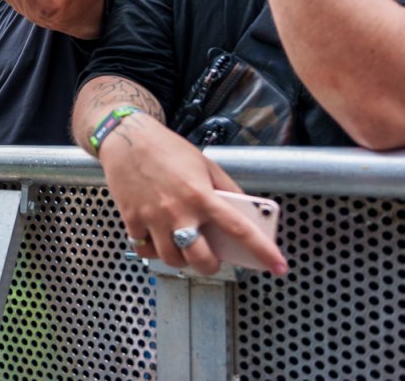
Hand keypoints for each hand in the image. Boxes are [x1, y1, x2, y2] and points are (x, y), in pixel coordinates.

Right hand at [98, 113, 286, 275]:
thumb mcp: (206, 164)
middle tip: (211, 258)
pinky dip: (153, 250)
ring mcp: (153, 218)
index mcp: (202, 195)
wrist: (126, 138)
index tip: (278, 266)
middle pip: (201, 258)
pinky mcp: (131, 219)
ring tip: (183, 248)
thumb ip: (226, 188)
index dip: (262, 251)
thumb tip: (243, 211)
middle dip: (211, 266)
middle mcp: (178, 211)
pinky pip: (144, 249)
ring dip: (182, 260)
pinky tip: (158, 240)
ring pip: (171, 259)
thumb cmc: (167, 148)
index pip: (240, 229)